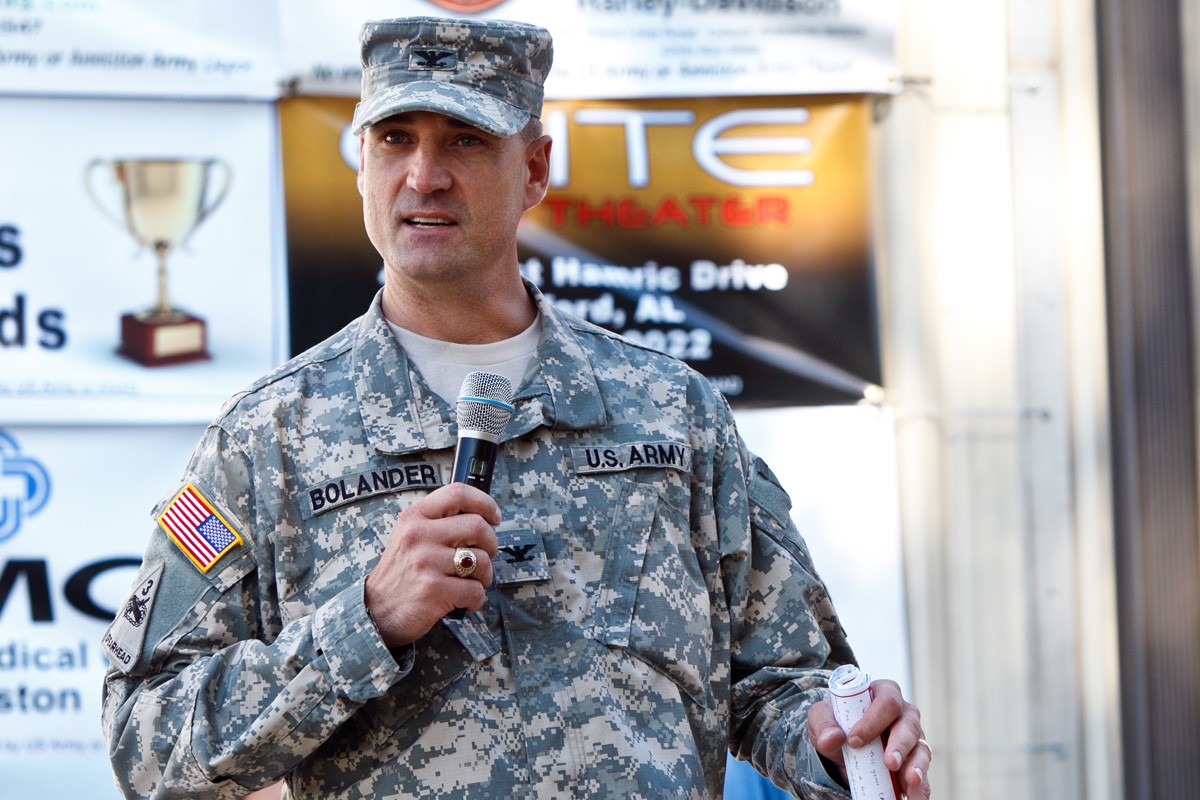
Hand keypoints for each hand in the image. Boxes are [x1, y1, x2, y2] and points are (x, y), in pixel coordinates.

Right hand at [363, 482, 500, 646]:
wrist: (375, 611)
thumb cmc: (401, 573)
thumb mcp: (409, 536)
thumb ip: (438, 522)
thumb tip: (481, 516)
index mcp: (414, 517)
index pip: (457, 493)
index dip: (484, 502)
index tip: (494, 516)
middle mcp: (419, 535)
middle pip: (477, 526)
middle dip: (491, 544)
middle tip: (485, 555)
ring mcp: (426, 562)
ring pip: (482, 560)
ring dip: (485, 575)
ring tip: (472, 581)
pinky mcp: (433, 590)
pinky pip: (475, 590)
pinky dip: (477, 599)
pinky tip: (465, 600)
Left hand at [808, 679, 931, 797]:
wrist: (840, 747)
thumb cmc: (835, 723)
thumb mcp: (821, 718)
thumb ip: (823, 724)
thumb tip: (831, 738)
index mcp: (882, 693)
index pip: (886, 701)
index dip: (873, 720)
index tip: (854, 740)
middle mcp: (903, 714)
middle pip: (909, 725)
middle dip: (900, 745)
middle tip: (890, 763)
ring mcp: (912, 738)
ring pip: (921, 749)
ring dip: (917, 767)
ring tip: (911, 782)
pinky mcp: (914, 761)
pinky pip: (921, 773)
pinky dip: (920, 786)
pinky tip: (915, 796)